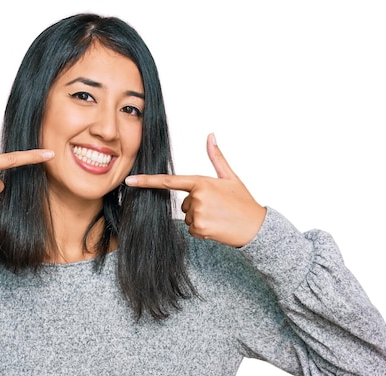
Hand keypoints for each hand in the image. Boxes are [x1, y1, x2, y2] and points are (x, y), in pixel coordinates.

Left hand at [125, 133, 265, 246]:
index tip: (129, 181)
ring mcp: (197, 214)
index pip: (168, 181)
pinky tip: (216, 227)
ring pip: (188, 217)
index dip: (146, 181)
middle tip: (217, 207)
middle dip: (197, 206)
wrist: (255, 227)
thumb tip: (211, 135)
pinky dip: (202, 230)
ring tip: (218, 217)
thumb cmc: (243, 202)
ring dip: (200, 218)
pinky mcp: (199, 229)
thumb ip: (216, 157)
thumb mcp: (230, 177)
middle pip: (184, 203)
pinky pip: (192, 230)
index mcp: (201, 182)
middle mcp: (197, 197)